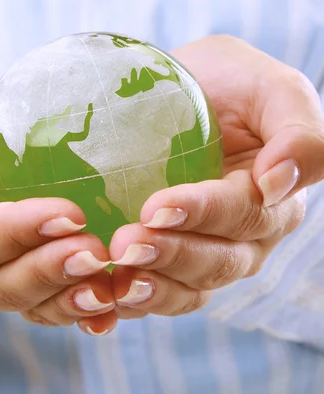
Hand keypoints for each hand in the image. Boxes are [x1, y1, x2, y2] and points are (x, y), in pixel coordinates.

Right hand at [0, 73, 116, 335]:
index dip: (18, 233)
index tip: (69, 213)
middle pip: (2, 285)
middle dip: (51, 270)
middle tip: (97, 252)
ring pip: (31, 303)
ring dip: (72, 296)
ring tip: (111, 283)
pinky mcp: (33, 279)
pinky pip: (53, 306)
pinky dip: (84, 309)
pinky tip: (112, 307)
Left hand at [108, 35, 323, 318]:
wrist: (186, 91)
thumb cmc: (233, 84)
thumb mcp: (273, 89)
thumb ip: (296, 132)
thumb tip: (277, 183)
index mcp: (272, 200)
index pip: (242, 215)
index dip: (202, 215)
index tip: (156, 208)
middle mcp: (243, 238)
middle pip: (215, 263)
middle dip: (170, 257)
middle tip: (125, 246)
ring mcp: (203, 253)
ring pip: (186, 289)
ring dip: (149, 289)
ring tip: (112, 280)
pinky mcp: (165, 262)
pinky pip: (152, 293)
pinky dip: (125, 306)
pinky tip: (96, 309)